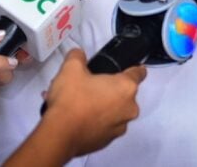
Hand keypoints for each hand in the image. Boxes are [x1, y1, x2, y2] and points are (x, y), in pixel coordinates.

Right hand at [4, 48, 146, 166]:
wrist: (58, 135)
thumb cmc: (71, 98)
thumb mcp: (71, 68)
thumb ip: (78, 56)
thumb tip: (78, 54)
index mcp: (126, 88)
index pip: (139, 73)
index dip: (133, 68)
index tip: (126, 68)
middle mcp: (129, 108)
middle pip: (124, 93)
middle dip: (110, 88)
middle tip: (91, 85)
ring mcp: (119, 127)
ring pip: (115, 110)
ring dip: (103, 106)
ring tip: (80, 103)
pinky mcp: (107, 141)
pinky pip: (105, 126)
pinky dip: (96, 121)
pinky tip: (79, 117)